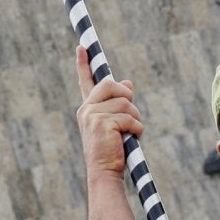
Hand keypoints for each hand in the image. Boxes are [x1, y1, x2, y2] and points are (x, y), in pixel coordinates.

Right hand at [75, 46, 143, 179]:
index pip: (85, 81)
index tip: (82, 46)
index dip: (83, 63)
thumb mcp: (115, 124)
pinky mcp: (103, 123)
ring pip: (125, 102)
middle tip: (130, 115)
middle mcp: (87, 109)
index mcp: (88, 108)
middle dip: (127, 96)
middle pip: (112, 85)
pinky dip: (137, 128)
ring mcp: (93, 115)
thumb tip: (127, 82)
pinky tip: (131, 139)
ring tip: (130, 134)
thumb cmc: (111, 151)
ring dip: (135, 118)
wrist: (104, 172)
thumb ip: (119, 103)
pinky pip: (130, 117)